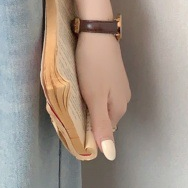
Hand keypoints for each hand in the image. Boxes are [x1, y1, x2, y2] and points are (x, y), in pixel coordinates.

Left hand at [75, 31, 130, 159]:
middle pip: (101, 116)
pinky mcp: (110, 72)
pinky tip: (78, 81)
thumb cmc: (93, 65)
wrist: (96, 31)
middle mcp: (122, 98)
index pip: (103, 131)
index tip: (68, 122)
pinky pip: (98, 89)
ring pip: (99, 101)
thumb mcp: (95, 97)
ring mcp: (117, 84)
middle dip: (85, 114)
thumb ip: (101, 126)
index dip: (86, 130)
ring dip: (85, 100)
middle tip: (65, 106)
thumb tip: (111, 155)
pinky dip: (87, 88)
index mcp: (119, 108)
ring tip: (70, 92)